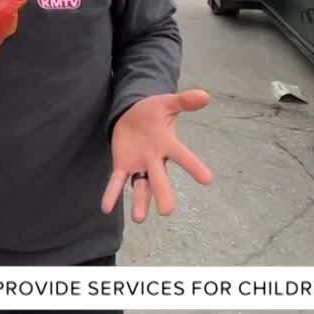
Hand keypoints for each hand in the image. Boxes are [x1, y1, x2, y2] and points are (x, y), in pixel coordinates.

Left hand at [100, 89, 213, 221]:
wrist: (133, 114)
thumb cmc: (153, 111)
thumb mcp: (167, 103)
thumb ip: (184, 101)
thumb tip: (205, 95)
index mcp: (168, 145)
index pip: (184, 156)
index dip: (194, 167)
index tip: (208, 180)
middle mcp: (155, 160)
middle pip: (160, 179)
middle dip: (163, 194)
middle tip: (167, 212)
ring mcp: (139, 165)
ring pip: (140, 187)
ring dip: (139, 202)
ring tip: (138, 219)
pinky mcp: (123, 166)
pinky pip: (117, 181)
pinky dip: (112, 194)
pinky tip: (106, 208)